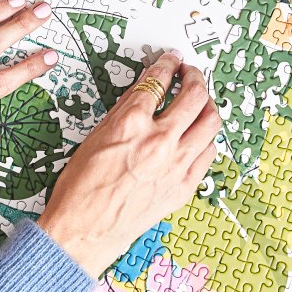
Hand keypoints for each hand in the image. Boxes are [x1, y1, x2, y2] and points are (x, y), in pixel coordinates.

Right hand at [37, 52, 220, 275]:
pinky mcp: (185, 186)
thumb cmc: (81, 189)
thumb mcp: (96, 136)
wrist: (85, 232)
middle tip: (189, 73)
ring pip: (210, 121)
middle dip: (194, 76)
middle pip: (194, 95)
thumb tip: (144, 89)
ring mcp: (177, 165)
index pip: (159, 80)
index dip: (168, 63)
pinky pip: (208, 152)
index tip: (170, 59)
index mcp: (131, 124)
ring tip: (199, 100)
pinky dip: (205, 137)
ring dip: (207, 104)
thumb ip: (125, 109)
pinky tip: (197, 134)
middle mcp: (159, 141)